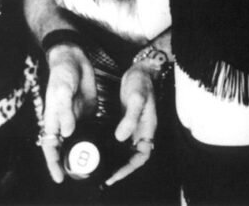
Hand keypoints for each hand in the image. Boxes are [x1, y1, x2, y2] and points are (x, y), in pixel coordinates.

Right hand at [41, 43, 96, 182]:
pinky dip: (94, 139)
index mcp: (53, 119)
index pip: (50, 147)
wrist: (75, 58)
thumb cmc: (62, 73)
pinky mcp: (89, 112)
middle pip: (64, 148)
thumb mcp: (62, 90)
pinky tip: (103, 148)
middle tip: (80, 177)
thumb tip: (67, 133)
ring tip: (93, 168)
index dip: (53, 163)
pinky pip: (90, 129)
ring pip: (77, 141)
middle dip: (68, 164)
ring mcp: (76, 118)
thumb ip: (64, 111)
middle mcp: (64, 122)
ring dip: (83, 153)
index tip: (59, 178)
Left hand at [104, 65, 158, 185]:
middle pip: (133, 157)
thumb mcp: (136, 98)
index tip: (115, 175)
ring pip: (126, 151)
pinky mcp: (125, 123)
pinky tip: (100, 151)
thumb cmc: (141, 82)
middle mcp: (141, 131)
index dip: (129, 168)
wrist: (140, 70)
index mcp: (148, 128)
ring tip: (102, 170)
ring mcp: (133, 127)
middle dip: (122, 169)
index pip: (141, 156)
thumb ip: (130, 117)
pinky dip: (112, 149)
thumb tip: (120, 137)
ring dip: (117, 162)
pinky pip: (119, 141)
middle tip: (106, 178)